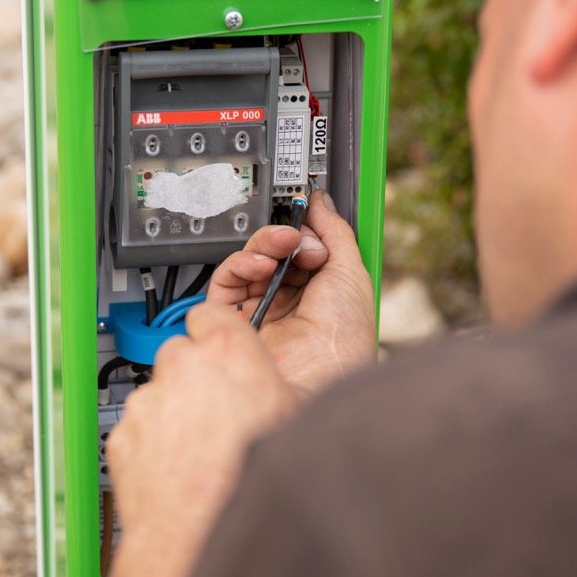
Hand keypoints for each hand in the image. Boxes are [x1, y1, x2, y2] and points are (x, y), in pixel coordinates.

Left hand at [108, 302, 297, 544]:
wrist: (200, 536)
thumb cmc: (250, 481)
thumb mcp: (296, 421)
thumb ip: (281, 387)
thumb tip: (296, 384)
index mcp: (228, 353)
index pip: (212, 314)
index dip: (218, 331)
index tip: (222, 345)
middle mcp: (181, 369)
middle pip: (182, 353)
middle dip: (196, 376)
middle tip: (220, 410)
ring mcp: (147, 403)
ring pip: (159, 394)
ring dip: (175, 412)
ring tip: (202, 451)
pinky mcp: (123, 435)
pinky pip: (139, 430)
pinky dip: (154, 444)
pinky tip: (179, 469)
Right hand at [208, 189, 376, 393]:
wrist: (320, 373)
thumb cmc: (342, 338)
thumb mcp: (351, 272)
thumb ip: (334, 231)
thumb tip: (321, 203)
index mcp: (318, 289)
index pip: (299, 245)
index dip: (302, 228)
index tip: (305, 213)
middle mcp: (288, 298)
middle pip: (272, 249)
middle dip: (284, 236)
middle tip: (296, 238)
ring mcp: (261, 308)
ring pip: (248, 259)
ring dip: (264, 246)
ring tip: (281, 250)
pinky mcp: (234, 318)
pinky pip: (226, 279)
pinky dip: (240, 263)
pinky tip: (261, 265)